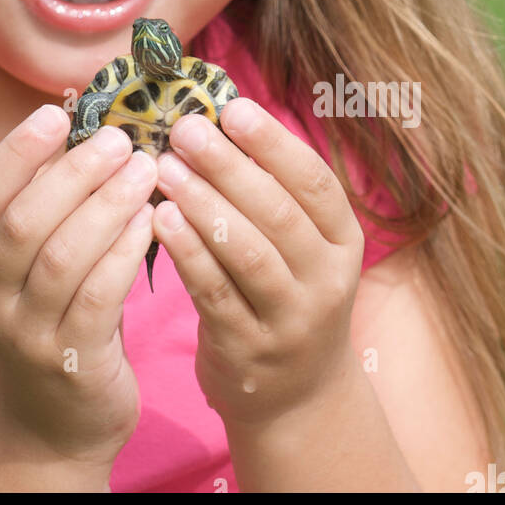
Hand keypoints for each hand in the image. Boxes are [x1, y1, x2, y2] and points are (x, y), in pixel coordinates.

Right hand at [0, 104, 157, 464]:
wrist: (49, 429)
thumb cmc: (51, 322)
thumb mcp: (27, 269)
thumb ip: (47, 209)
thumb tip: (87, 128)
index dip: (17, 150)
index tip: (57, 112)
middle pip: (24, 220)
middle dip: (74, 172)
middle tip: (121, 139)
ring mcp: (27, 333)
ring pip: (62, 257)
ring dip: (106, 206)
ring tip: (146, 170)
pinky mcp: (71, 363)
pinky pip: (98, 299)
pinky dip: (124, 253)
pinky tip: (151, 222)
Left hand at [152, 98, 365, 427]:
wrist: (297, 397)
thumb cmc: (285, 293)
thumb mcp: (301, 246)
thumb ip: (271, 190)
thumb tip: (217, 114)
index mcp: (343, 241)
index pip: (315, 182)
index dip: (274, 143)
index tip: (232, 107)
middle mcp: (327, 280)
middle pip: (279, 213)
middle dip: (229, 166)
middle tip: (184, 129)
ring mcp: (291, 320)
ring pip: (249, 254)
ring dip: (204, 205)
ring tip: (164, 168)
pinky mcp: (249, 351)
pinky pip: (216, 294)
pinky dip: (188, 253)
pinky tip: (160, 219)